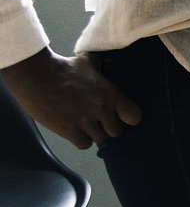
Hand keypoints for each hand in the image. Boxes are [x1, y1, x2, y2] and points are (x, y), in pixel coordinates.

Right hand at [2, 47, 141, 148]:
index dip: (129, 117)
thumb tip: (107, 62)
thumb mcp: (90, 62)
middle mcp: (102, 110)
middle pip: (117, 132)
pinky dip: (82, 140)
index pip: (134, 116)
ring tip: (89, 125)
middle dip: (111, 127)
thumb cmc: (64, 67)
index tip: (123, 115)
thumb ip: (102, 66)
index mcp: (111, 93)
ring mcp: (85, 122)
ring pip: (101, 140)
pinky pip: (84, 144)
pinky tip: (77, 130)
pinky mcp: (68, 131)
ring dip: (96, 134)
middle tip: (103, 121)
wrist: (38, 77)